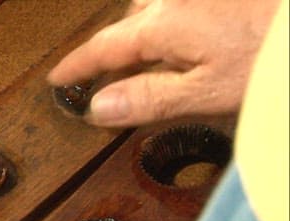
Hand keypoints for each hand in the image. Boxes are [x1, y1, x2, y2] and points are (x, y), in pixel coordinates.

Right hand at [47, 0, 279, 126]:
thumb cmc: (267, 63)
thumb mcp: (208, 92)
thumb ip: (149, 99)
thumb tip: (98, 107)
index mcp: (163, 25)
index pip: (102, 48)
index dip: (76, 66)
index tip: (56, 79)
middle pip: (127, 25)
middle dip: (115, 53)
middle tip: (110, 82)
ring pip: (151, 9)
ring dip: (143, 33)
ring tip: (153, 62)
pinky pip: (173, 4)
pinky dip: (166, 20)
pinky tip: (187, 39)